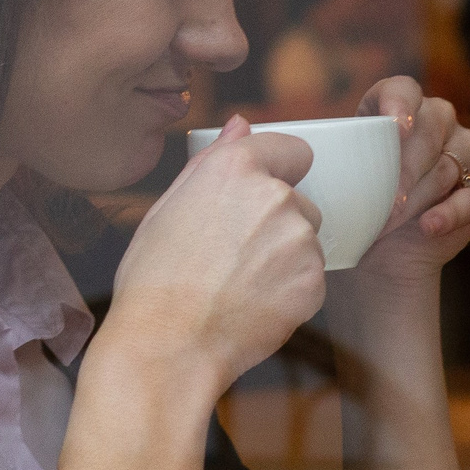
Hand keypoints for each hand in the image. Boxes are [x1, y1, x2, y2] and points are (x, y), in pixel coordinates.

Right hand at [104, 117, 327, 390]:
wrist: (168, 344)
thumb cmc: (155, 278)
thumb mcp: (168, 206)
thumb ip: (212, 159)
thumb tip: (241, 124)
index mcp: (236, 168)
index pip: (293, 149)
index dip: (279, 172)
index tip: (258, 198)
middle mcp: (276, 196)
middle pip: (300, 200)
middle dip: (277, 223)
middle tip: (233, 255)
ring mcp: (299, 240)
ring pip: (306, 242)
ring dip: (285, 258)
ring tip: (239, 284)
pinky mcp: (314, 282)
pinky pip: (311, 279)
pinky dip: (291, 292)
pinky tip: (253, 305)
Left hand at [349, 77, 469, 286]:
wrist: (383, 259)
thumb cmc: (357, 212)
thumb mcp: (342, 182)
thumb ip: (337, 162)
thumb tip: (305, 156)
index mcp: (399, 107)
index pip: (403, 89)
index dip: (400, 104)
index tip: (395, 127)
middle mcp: (439, 119)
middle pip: (428, 132)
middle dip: (403, 170)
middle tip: (382, 204)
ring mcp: (468, 149)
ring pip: (449, 165)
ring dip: (418, 198)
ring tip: (390, 223)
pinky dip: (453, 212)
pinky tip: (430, 226)